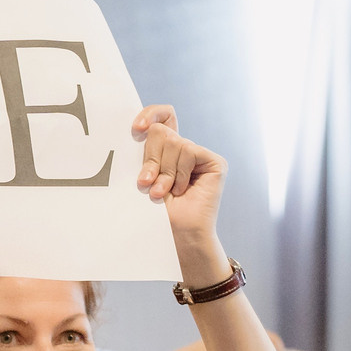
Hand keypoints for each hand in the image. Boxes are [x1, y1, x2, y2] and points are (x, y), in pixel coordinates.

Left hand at [132, 105, 226, 246]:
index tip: (136, 129)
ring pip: (173, 142)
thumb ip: (143, 153)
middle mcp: (183, 149)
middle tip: (146, 183)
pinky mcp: (213, 162)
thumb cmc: (155, 212)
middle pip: (162, 131)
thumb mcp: (143, 177)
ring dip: (163, 172)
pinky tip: (180, 190)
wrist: (174, 235)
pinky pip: (189, 151)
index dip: (150, 115)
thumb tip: (138, 130)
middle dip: (150, 159)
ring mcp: (199, 154)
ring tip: (161, 192)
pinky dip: (179, 173)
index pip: (162, 117)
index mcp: (165, 150)